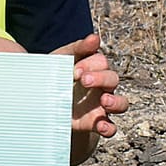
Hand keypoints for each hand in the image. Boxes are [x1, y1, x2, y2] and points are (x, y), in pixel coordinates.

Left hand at [54, 32, 127, 149]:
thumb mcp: (60, 60)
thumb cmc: (54, 75)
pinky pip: (111, 127)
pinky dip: (110, 128)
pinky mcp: (96, 123)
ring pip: (122, 103)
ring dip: (116, 101)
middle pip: (112, 78)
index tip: (75, 70)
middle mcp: (101, 85)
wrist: (44, 104)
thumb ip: (76, 48)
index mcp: (92, 67)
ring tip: (104, 101)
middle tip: (83, 80)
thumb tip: (94, 37)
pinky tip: (101, 126)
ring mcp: (101, 106)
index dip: (90, 64)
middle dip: (100, 78)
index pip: (100, 60)